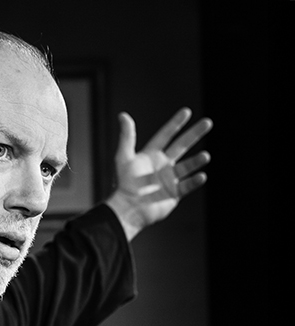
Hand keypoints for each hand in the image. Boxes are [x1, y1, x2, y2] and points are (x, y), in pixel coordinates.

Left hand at [106, 108, 211, 240]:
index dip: (175, 124)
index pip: (165, 135)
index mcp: (150, 155)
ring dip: (196, 161)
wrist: (127, 208)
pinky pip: (187, 185)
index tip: (186, 112)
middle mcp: (162, 165)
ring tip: (205, 156)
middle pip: (181, 146)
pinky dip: (194, 181)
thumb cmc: (123, 184)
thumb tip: (123, 115)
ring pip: (187, 166)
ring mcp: (169, 179)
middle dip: (194, 134)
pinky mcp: (173, 193)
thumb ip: (126, 137)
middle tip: (208, 122)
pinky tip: (201, 176)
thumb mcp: (123, 157)